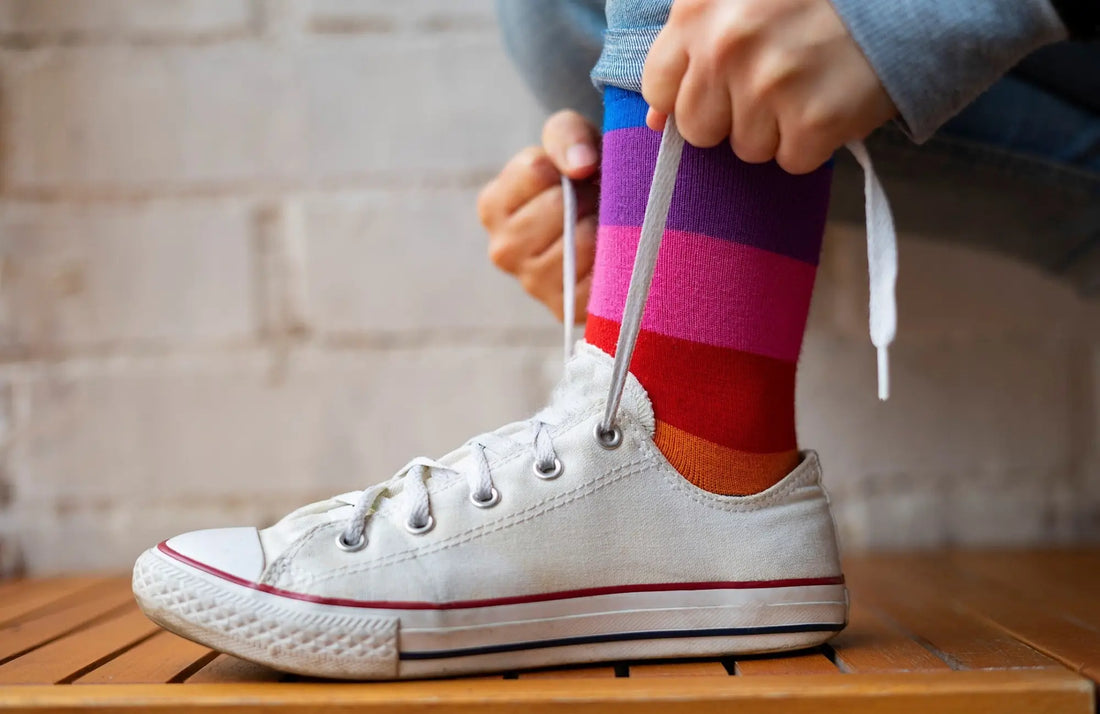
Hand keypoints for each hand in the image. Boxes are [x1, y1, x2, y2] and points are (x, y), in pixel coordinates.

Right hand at [478, 110, 599, 322]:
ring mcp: (532, 284)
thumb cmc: (584, 177)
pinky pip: (597, 278)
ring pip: (580, 242)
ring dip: (603, 227)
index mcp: (493, 206)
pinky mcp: (565, 309)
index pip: (536, 170)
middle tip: (592, 203)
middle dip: (586, 197)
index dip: (567, 165)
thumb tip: (580, 166)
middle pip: (557, 207)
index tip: (574, 175)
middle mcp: (502, 250)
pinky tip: (609, 254)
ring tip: (600, 226)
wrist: (610, 223)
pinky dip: (613, 261)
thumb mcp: (571, 139)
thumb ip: (567, 135)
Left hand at [642, 0, 896, 173]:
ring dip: (778, 127)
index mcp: (697, 7)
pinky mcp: (814, 119)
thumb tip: (656, 120)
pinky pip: (792, 161)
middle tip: (776, 80)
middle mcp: (725, 46)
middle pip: (698, 129)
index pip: (658, 88)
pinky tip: (834, 97)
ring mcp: (769, 84)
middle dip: (731, 116)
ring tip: (811, 80)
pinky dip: (815, 141)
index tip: (720, 87)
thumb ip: (693, 42)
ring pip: (746, 148)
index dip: (689, 96)